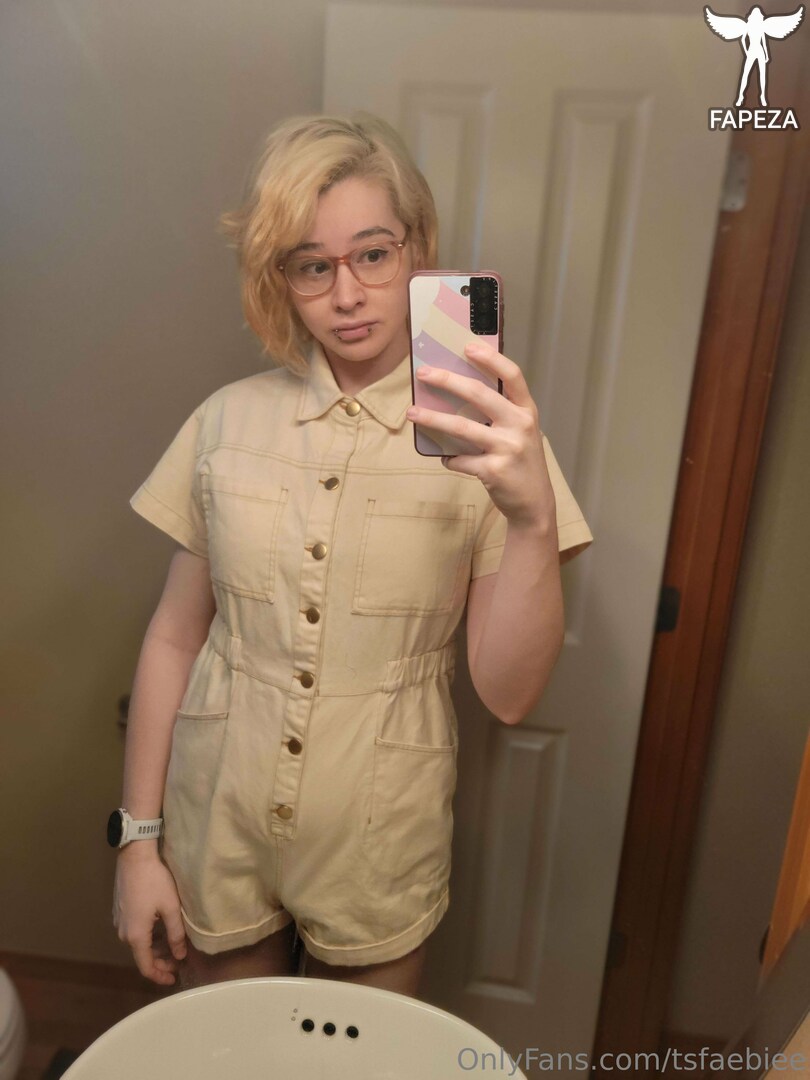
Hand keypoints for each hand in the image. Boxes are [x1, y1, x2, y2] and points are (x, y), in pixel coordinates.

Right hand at [113, 847, 186, 985]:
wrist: (135, 857)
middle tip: (178, 960)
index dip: (160, 976)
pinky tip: (161, 929)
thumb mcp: (171, 908)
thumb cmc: (155, 881)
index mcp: (135, 936)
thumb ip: (176, 934)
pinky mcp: (120, 910)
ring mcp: (119, 921)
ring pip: (138, 943)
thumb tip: (180, 955)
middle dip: (160, 961)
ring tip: (173, 945)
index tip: (174, 979)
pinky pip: (135, 931)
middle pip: (141, 956)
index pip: (146, 966)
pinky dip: (148, 936)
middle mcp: (123, 933)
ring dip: (154, 948)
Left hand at [406, 341, 555, 528]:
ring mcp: (507, 448)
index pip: (513, 376)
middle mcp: (520, 426)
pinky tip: (446, 458)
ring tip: (412, 413)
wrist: (534, 503)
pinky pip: (460, 459)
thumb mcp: (520, 432)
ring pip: (461, 427)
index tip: (467, 347)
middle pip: (480, 395)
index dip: (491, 359)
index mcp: (527, 411)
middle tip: (423, 373)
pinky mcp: (493, 470)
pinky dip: (449, 458)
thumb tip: (458, 391)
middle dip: (447, 381)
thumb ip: (501, 413)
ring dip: (432, 418)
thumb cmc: (521, 462)